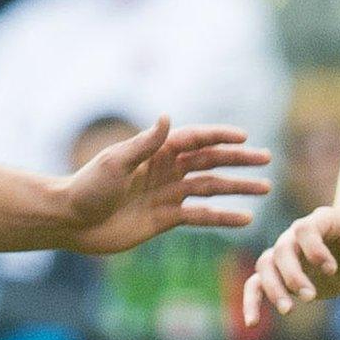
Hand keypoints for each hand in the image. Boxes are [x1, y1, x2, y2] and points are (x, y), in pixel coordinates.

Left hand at [63, 118, 271, 254]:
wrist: (73, 222)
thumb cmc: (88, 187)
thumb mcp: (116, 163)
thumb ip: (145, 143)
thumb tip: (167, 117)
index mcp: (156, 152)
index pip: (195, 139)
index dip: (219, 137)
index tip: (245, 138)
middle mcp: (166, 169)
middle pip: (210, 161)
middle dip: (239, 160)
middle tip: (266, 159)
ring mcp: (168, 194)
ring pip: (211, 188)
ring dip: (237, 188)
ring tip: (264, 188)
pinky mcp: (166, 218)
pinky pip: (201, 217)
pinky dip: (223, 217)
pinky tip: (245, 219)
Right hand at [241, 207, 339, 323]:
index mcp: (322, 221)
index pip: (306, 229)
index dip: (314, 249)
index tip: (332, 269)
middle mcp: (298, 235)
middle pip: (282, 249)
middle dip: (292, 274)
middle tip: (310, 297)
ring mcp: (287, 255)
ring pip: (265, 265)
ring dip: (273, 288)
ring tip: (288, 310)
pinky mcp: (281, 275)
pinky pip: (257, 284)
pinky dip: (252, 301)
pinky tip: (252, 323)